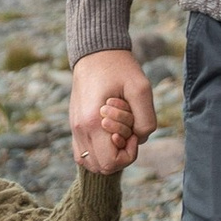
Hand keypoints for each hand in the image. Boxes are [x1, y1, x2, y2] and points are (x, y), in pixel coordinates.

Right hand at [71, 50, 152, 176]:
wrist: (96, 53)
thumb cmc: (120, 69)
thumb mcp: (142, 89)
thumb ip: (146, 120)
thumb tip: (138, 139)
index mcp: (93, 122)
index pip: (110, 163)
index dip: (128, 155)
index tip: (134, 133)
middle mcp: (79, 129)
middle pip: (101, 167)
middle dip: (119, 155)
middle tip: (127, 132)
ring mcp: (74, 128)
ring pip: (90, 163)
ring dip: (108, 154)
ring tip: (117, 133)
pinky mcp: (74, 125)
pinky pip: (82, 153)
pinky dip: (97, 151)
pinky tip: (108, 133)